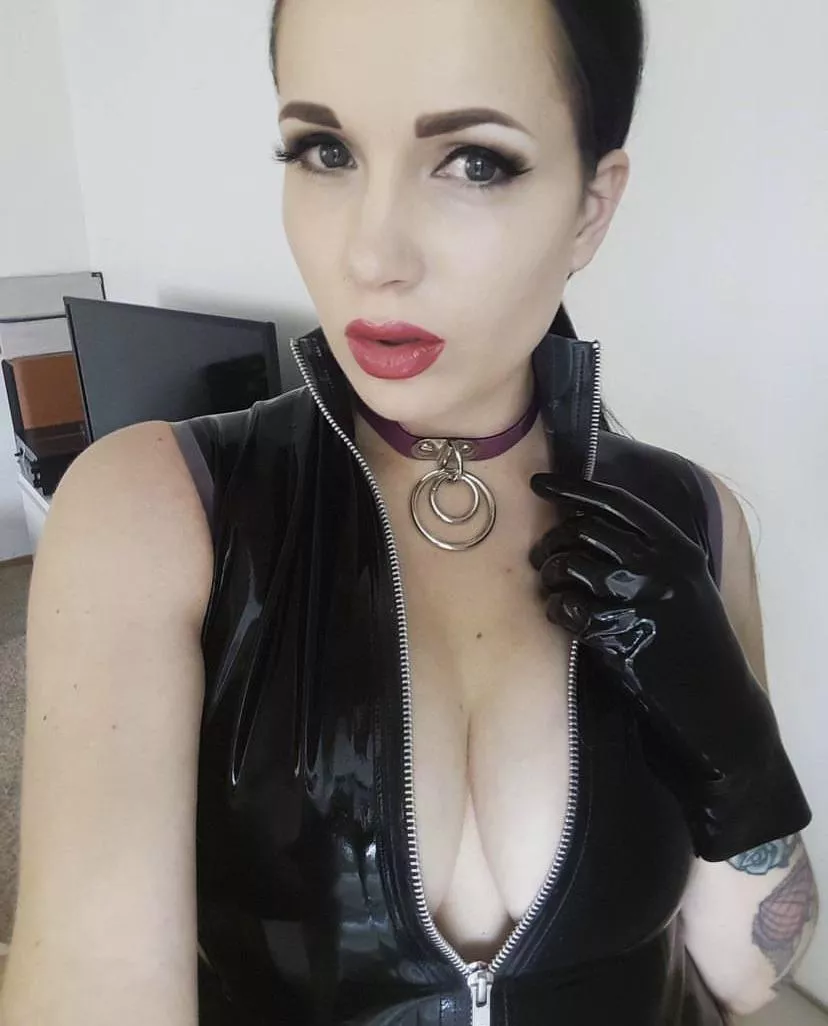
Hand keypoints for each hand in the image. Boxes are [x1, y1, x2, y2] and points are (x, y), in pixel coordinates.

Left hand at [529, 472, 811, 860]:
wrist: (715, 702)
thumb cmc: (691, 638)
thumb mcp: (684, 581)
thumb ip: (646, 549)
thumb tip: (583, 519)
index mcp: (677, 546)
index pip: (614, 502)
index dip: (571, 487)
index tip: (538, 481)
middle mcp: (659, 566)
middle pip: (583, 530)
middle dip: (551, 539)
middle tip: (541, 556)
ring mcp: (638, 600)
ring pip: (568, 564)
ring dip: (549, 574)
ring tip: (554, 588)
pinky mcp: (617, 636)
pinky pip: (565, 606)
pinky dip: (554, 607)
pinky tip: (563, 614)